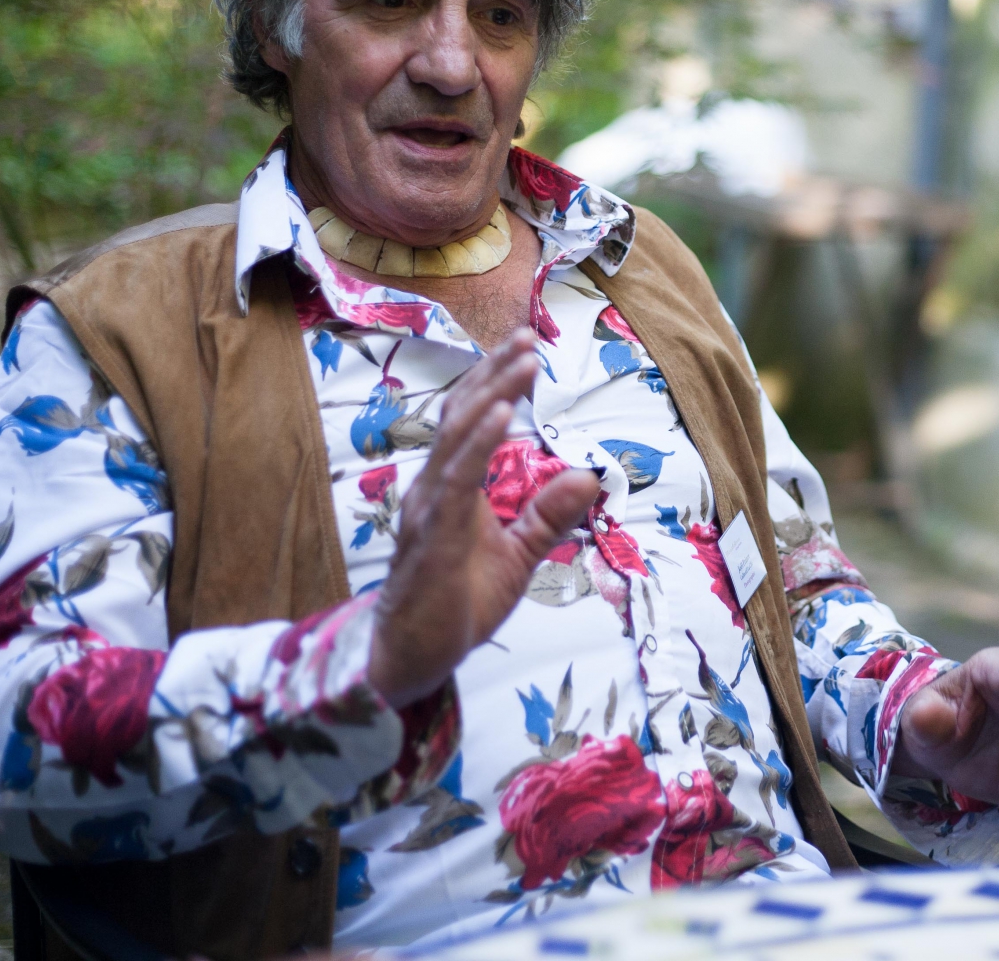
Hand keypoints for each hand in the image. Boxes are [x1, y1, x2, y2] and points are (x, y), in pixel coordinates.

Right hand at [367, 328, 599, 708]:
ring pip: (458, 436)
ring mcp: (429, 508)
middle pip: (463, 415)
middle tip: (529, 337)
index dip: (497, 382)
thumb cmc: (457, 606)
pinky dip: (480, 443)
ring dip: (493, 394)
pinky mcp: (433, 535)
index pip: (472, 421)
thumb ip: (547, 516)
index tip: (527, 347)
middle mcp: (434, 487)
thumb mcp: (517, 557)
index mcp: (451, 487)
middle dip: (496, 373)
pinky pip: (457, 479)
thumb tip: (586, 475)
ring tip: (523, 361)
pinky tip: (504, 415)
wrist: (412, 661)